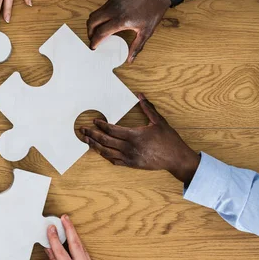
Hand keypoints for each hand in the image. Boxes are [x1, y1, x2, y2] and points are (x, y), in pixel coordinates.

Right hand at [46, 215, 103, 259]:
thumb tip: (49, 249)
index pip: (60, 251)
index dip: (54, 238)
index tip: (51, 228)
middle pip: (75, 244)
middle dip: (69, 229)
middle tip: (64, 218)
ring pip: (82, 249)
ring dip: (75, 237)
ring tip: (68, 226)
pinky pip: (86, 256)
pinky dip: (79, 248)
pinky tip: (74, 243)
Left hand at [79, 93, 199, 184]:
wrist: (176, 159)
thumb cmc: (169, 139)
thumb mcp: (159, 121)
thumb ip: (148, 108)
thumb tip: (140, 95)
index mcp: (135, 135)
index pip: (112, 130)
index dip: (101, 125)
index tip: (94, 121)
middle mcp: (129, 147)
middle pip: (105, 141)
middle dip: (92, 135)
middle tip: (82, 131)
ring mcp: (129, 157)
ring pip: (107, 152)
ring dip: (95, 146)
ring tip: (86, 140)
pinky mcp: (131, 164)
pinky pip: (114, 160)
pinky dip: (105, 155)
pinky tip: (100, 151)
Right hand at [87, 0, 188, 62]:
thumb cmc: (153, 12)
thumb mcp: (146, 32)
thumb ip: (136, 47)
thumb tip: (130, 59)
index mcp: (121, 20)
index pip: (100, 33)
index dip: (94, 42)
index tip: (94, 47)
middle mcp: (114, 10)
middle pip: (92, 22)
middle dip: (89, 33)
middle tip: (93, 40)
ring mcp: (112, 3)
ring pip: (94, 15)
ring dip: (93, 24)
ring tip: (97, 32)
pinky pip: (100, 9)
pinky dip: (98, 17)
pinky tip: (105, 23)